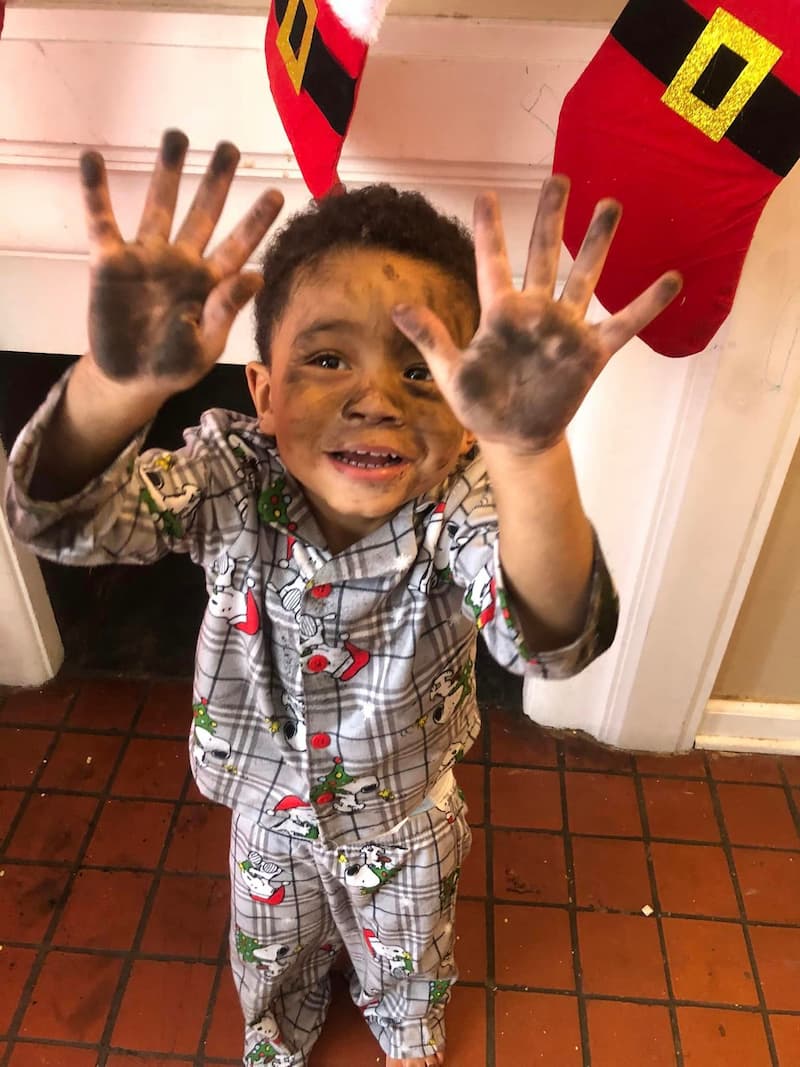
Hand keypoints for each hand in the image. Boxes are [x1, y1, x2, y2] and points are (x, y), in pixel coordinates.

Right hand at [81, 128, 283, 397]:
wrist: (129, 378)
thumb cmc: (174, 365)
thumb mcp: (206, 345)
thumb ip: (227, 309)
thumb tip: (258, 275)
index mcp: (210, 283)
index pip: (238, 246)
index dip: (256, 221)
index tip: (277, 194)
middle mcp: (182, 262)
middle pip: (203, 214)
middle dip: (216, 181)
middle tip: (229, 147)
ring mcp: (146, 258)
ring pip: (159, 206)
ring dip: (167, 172)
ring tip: (176, 136)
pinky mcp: (110, 263)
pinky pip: (102, 221)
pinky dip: (96, 191)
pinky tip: (92, 159)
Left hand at [392, 177, 681, 453]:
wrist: (515, 438)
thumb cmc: (480, 407)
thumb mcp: (450, 374)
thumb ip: (432, 338)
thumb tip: (395, 307)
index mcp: (500, 315)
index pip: (492, 263)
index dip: (489, 230)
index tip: (484, 195)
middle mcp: (536, 313)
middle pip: (545, 255)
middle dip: (551, 218)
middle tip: (558, 179)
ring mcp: (565, 329)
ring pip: (584, 277)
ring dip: (597, 243)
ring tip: (610, 205)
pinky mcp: (590, 352)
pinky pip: (623, 324)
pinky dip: (646, 305)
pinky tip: (670, 279)